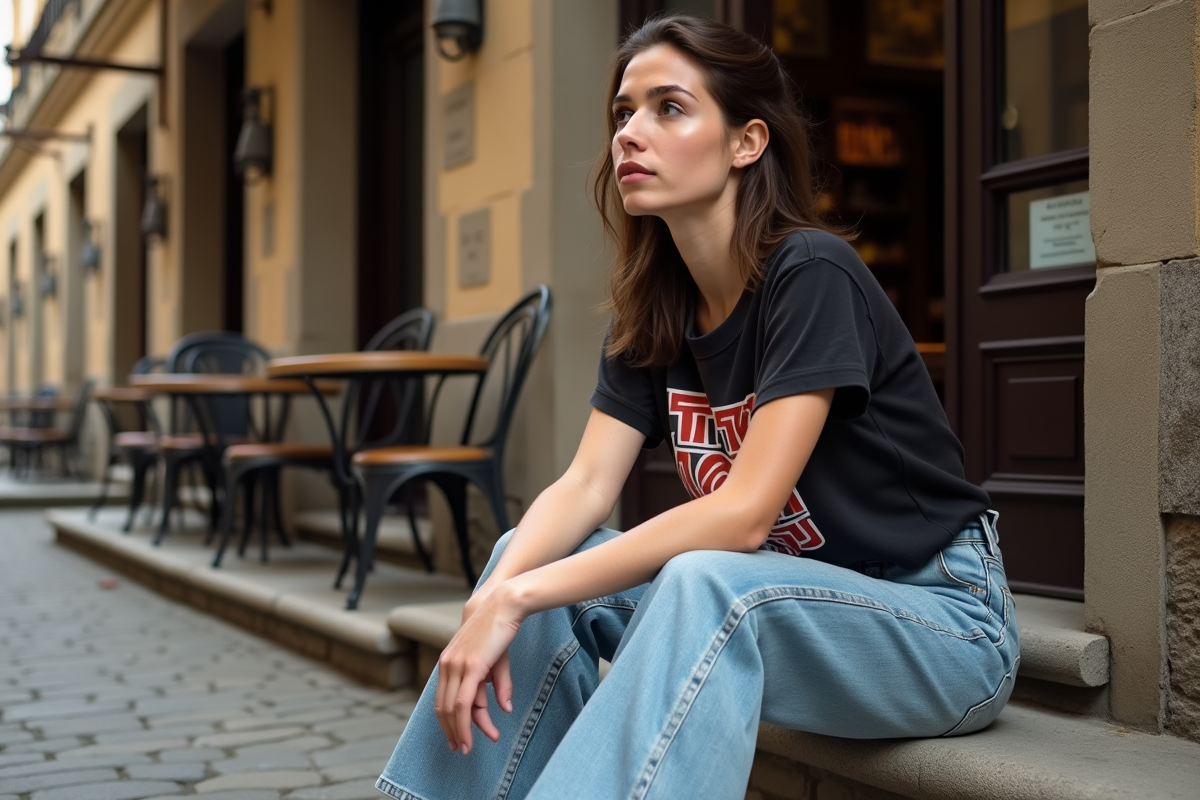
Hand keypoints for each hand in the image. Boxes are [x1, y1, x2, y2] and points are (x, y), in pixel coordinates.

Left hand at [435, 582, 524, 753]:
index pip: (444, 699)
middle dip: (451, 731)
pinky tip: (474, 736)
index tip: (458, 737)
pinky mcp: (470, 667)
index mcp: (448, 662)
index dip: (449, 721)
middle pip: (443, 708)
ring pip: (452, 710)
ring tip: (468, 748)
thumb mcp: (497, 661)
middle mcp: (447, 665)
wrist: (503, 602)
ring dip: (460, 732)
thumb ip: (498, 685)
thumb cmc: (499, 628)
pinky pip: (463, 704)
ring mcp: (457, 666)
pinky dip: (465, 724)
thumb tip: (505, 709)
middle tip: (460, 749)